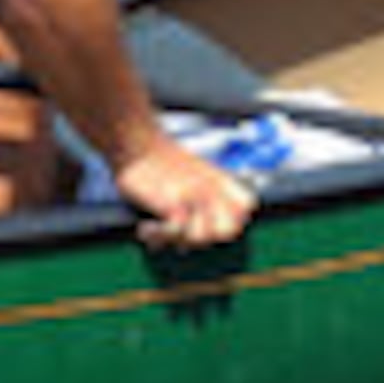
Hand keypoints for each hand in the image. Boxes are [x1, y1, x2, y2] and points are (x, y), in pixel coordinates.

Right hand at [115, 137, 255, 251]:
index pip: (247, 206)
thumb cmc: (158, 162)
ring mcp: (194, 195)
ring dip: (176, 240)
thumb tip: (198, 235)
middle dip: (207, 238)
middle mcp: (211, 189)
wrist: (136, 142)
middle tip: (182, 234)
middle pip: (229, 230)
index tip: (208, 224)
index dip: (235, 220)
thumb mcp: (193, 171)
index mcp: (219, 180)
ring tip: (159, 231)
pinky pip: (175, 232)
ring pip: (202, 238)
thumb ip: (207, 195)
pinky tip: (145, 229)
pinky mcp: (174, 202)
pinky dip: (157, 235)